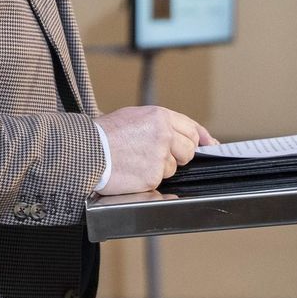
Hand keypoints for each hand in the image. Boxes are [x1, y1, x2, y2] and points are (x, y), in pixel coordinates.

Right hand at [97, 105, 215, 195]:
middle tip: (155, 154)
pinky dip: (148, 178)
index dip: (201, 138)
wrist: (86, 151)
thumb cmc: (105, 134)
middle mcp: (163, 135)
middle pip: (189, 150)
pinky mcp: (152, 177)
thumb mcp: (135, 117)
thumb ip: (163, 124)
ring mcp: (159, 157)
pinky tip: (133, 170)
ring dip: (160, 168)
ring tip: (136, 160)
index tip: (209, 145)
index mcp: (159, 117)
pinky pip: (160, 180)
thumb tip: (190, 135)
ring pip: (174, 167)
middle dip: (178, 155)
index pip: (192, 129)